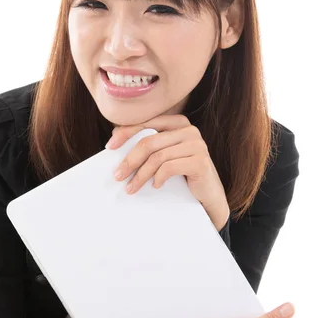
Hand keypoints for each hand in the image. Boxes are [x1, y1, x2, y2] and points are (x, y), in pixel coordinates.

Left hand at [106, 114, 229, 230]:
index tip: (109, 147)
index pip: (146, 123)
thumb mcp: (163, 154)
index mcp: (177, 122)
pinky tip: (155, 186)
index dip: (125, 133)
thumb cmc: (182, 173)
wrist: (208, 194)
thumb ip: (147, 144)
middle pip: (149, 142)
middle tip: (118, 175)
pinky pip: (170, 167)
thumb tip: (114, 137)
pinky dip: (158, 178)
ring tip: (131, 188)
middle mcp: (189, 130)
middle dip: (130, 160)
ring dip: (141, 175)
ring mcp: (197, 145)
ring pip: (158, 157)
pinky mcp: (201, 162)